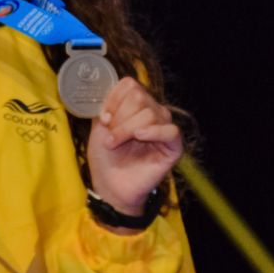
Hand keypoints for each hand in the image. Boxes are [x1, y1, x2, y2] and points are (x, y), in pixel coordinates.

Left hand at [86, 77, 182, 218]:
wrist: (111, 187)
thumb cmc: (106, 159)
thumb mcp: (99, 128)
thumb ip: (106, 108)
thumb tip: (111, 95)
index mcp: (135, 106)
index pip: (130, 84)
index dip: (113, 98)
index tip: (103, 117)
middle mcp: (152, 113)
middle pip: (139, 97)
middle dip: (119, 116)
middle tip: (110, 136)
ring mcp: (164, 129)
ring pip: (150, 113)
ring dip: (126, 128)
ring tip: (114, 143)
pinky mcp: (174, 147)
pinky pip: (170, 131)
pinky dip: (154, 131)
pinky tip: (140, 136)